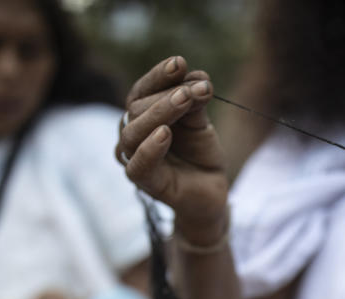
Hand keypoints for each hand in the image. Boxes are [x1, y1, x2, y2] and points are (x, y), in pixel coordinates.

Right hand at [116, 56, 229, 243]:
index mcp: (142, 117)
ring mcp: (136, 160)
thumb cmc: (200, 153)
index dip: (157, 76)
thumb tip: (198, 76)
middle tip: (194, 89)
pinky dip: (150, 148)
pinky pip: (138, 166)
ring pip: (132, 133)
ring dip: (159, 112)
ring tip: (184, 100)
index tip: (179, 63)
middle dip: (165, 95)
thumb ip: (194, 101)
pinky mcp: (146, 184)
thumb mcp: (200, 121)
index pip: (141, 91)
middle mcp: (133, 136)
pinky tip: (165, 133)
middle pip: (135, 108)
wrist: (212, 188)